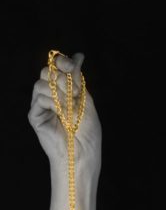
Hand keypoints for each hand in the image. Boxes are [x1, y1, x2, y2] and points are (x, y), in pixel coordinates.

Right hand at [28, 52, 100, 173]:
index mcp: (63, 91)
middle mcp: (51, 96)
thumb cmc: (87, 133)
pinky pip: (39, 97)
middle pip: (47, 70)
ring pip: (42, 82)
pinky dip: (52, 102)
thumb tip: (78, 55)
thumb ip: (79, 79)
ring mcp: (41, 106)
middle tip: (76, 93)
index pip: (56, 66)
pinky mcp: (35, 115)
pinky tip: (61, 114)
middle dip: (62, 77)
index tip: (73, 66)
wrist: (83, 154)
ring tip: (70, 108)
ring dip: (59, 92)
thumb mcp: (86, 100)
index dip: (62, 61)